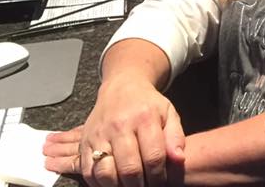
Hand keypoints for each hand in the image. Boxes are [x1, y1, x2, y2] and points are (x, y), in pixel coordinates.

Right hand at [45, 76, 185, 185]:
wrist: (121, 88)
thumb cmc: (148, 104)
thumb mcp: (168, 113)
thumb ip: (176, 137)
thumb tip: (179, 160)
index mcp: (144, 118)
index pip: (153, 157)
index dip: (159, 176)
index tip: (161, 182)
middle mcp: (120, 126)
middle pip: (129, 168)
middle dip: (140, 186)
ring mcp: (100, 135)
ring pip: (105, 173)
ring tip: (129, 186)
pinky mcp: (85, 143)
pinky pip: (89, 171)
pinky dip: (99, 184)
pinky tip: (112, 183)